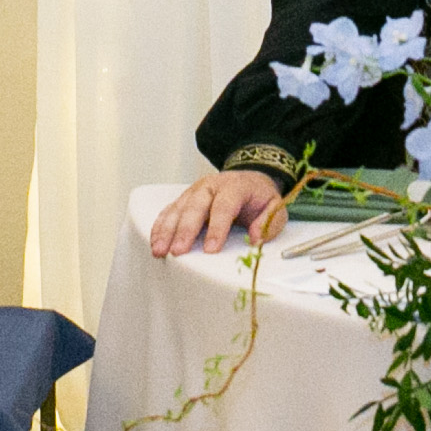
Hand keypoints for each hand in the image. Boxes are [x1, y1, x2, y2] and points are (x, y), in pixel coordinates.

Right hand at [149, 168, 286, 257]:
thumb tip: (256, 239)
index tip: (210, 250)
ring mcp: (195, 191)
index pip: (223, 206)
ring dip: (167, 230)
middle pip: (194, 207)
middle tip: (178, 252)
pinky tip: (155, 240)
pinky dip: (160, 226)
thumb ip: (268, 222)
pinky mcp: (185, 198)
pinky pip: (169, 210)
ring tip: (160, 250)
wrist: (249, 178)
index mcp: (234, 186)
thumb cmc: (259, 197)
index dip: (216, 229)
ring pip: (177, 209)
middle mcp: (211, 186)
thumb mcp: (275, 207)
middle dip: (185, 231)